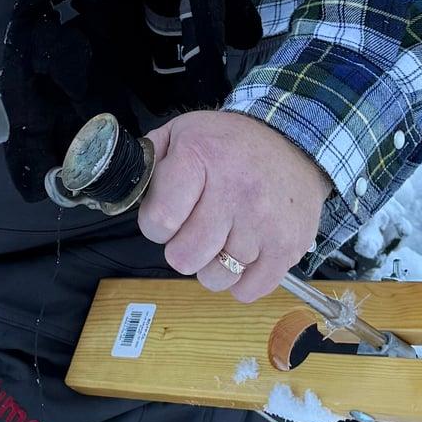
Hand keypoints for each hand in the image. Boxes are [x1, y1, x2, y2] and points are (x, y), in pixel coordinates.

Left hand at [136, 109, 329, 301]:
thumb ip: (150, 160)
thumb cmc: (231, 143)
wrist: (295, 142)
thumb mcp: (183, 131)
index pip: (159, 221)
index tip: (167, 216)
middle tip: (195, 230)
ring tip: (221, 240)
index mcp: (202, 159)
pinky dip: (240, 282)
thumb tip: (127, 192)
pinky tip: (242, 256)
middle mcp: (235, 192)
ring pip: (216, 278)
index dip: (155, 225)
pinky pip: (249, 290)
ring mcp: (264, 223)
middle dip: (182, 248)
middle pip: (184, 257)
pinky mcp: (288, 246)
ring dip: (211, 266)